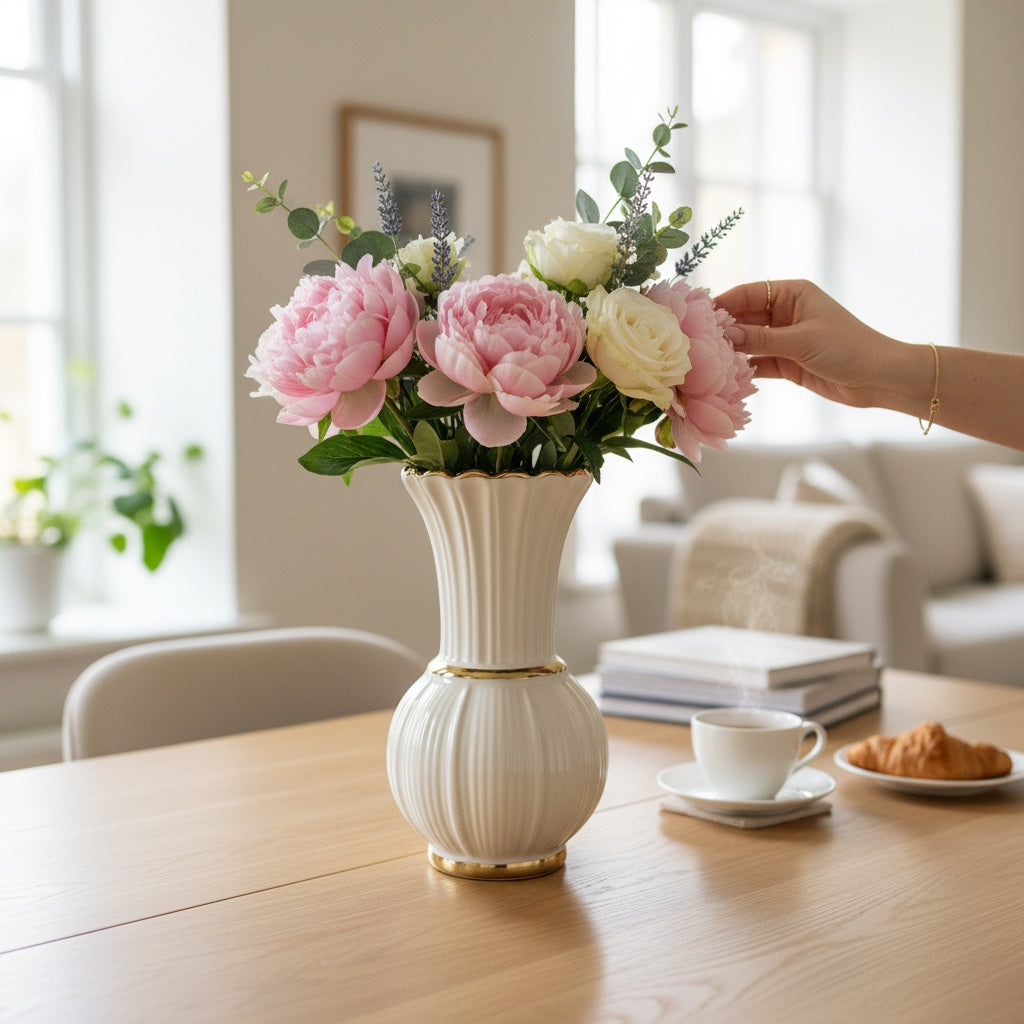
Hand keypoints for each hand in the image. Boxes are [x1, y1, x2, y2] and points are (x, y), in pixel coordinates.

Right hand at [715, 279, 901, 409]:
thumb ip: (760, 339)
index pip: (747, 293)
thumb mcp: (801, 341)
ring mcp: (784, 338)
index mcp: (792, 293)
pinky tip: (725, 377)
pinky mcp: (786, 362)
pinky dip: (743, 369)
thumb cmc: (847, 348)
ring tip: (705, 362)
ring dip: (731, 352)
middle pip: (744, 318)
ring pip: (748, 342)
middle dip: (723, 330)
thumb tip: (724, 336)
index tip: (697, 318)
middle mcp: (785, 312)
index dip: (722, 304)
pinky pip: (757, 363)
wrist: (879, 378)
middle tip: (695, 344)